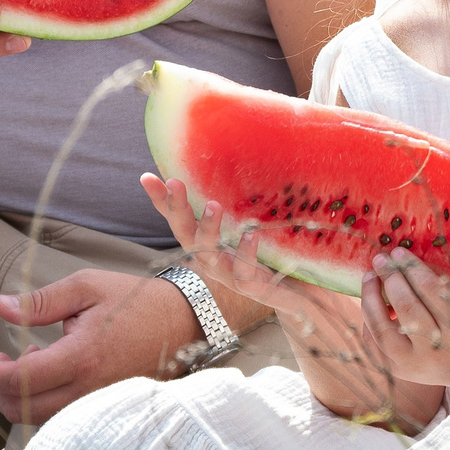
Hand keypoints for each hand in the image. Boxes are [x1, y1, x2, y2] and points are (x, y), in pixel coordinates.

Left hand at [0, 269, 198, 425]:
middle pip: (24, 409)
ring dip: (21, 396)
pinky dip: (43, 401)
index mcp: (80, 357)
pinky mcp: (106, 407)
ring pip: (42, 418)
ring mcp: (99, 403)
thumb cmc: (134, 300)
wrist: (183, 323)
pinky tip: (50, 371)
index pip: (18, 380)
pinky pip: (63, 417)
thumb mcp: (86, 287)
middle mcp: (88, 389)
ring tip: (27, 358)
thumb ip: (39, 302)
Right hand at [138, 172, 358, 340]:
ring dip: (208, 229)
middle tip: (175, 183)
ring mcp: (231, 276)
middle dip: (177, 209)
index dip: (162, 201)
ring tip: (214, 205)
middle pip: (186, 234)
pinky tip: (250, 236)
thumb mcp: (259, 221)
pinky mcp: (254, 289)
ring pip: (209, 255)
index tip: (147, 177)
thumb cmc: (277, 252)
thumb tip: (246, 153)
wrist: (303, 296)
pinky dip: (245, 255)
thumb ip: (247, 200)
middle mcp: (213, 259)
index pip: (180, 219)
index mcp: (211, 242)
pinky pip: (244, 274)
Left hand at [359, 250, 449, 396]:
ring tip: (369, 277)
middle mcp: (435, 350)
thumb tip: (414, 254)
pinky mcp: (399, 372)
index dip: (412, 268)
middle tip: (381, 259)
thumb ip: (448, 282)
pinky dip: (369, 321)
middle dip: (391, 279)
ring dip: (371, 299)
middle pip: (407, 309)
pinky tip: (371, 304)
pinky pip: (374, 344)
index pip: (431, 292)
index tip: (399, 251)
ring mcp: (414, 365)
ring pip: (382, 330)